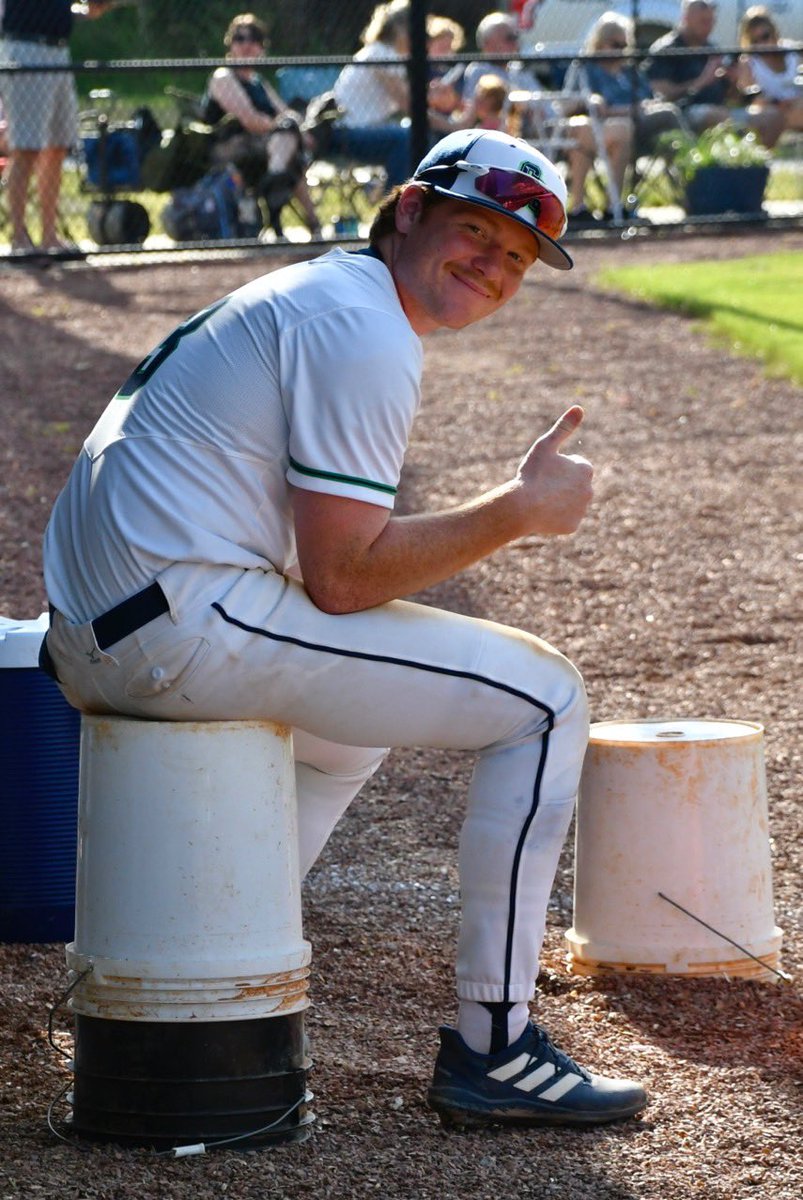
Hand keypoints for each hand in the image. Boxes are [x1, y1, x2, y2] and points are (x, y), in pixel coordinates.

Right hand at [516, 405, 592, 535]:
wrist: (522, 506)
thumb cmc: (533, 473)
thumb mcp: (546, 446)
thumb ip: (564, 427)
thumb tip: (579, 408)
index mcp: (585, 469)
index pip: (575, 467)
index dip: (558, 468)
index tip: (545, 472)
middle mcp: (589, 490)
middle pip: (573, 486)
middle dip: (560, 486)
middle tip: (542, 487)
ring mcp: (582, 510)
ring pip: (568, 503)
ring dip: (557, 501)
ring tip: (540, 500)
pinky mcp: (573, 526)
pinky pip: (564, 520)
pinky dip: (554, 518)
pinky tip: (542, 514)